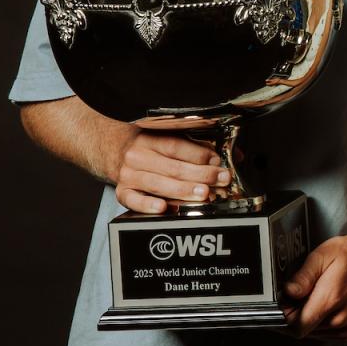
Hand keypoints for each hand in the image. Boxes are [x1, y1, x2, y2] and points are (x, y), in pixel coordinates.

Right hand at [108, 130, 230, 214]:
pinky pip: (134, 200)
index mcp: (150, 139)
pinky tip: (163, 208)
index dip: (198, 154)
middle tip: (219, 180)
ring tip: (203, 194)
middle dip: (199, 175)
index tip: (217, 161)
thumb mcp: (167, 138)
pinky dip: (147, 205)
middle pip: (171, 167)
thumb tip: (234, 156)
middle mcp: (138, 156)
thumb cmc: (147, 146)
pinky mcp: (122, 192)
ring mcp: (129, 175)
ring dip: (182, 190)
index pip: (176, 146)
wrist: (112, 150)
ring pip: (157, 184)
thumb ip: (199, 147)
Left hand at [283, 228, 346, 338]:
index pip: (297, 325)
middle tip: (294, 296)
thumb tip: (288, 292)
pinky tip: (319, 305)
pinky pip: (322, 333)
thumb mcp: (323, 255)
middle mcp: (340, 318)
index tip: (281, 303)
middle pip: (302, 329)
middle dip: (293, 315)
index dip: (284, 316)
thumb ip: (303, 276)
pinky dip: (315, 322)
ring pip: (311, 333)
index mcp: (332, 299)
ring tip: (310, 297)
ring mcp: (345, 327)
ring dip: (304, 319)